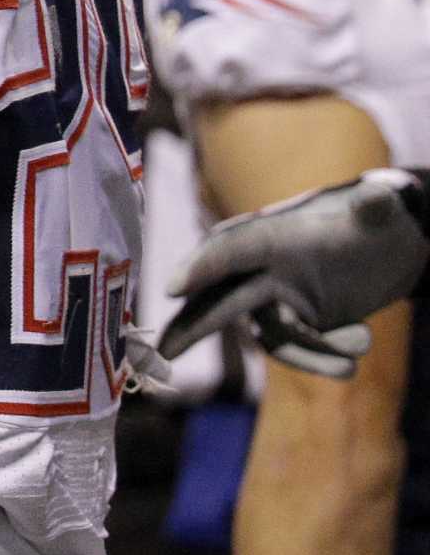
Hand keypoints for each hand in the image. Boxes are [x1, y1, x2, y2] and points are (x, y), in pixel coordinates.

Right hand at [160, 166, 429, 377]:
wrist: (393, 247)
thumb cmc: (380, 221)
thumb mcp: (383, 213)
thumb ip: (377, 207)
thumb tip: (380, 194)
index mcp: (273, 233)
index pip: (230, 249)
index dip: (202, 267)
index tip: (173, 288)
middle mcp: (264, 266)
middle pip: (218, 298)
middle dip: (190, 324)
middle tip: (162, 351)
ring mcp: (276, 297)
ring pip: (270, 337)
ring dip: (311, 351)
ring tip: (363, 342)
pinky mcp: (295, 321)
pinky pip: (292, 352)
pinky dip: (321, 361)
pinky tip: (353, 360)